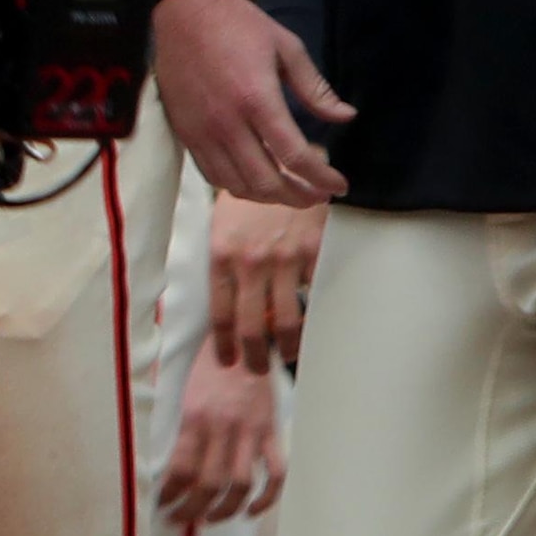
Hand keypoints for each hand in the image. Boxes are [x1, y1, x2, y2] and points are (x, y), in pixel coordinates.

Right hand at [149, 0, 349, 217]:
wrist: (182, 12)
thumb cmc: (238, 24)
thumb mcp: (287, 48)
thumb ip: (316, 89)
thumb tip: (347, 117)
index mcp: (258, 99)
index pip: (295, 155)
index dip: (322, 178)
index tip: (340, 185)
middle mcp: (228, 123)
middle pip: (267, 181)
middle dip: (299, 197)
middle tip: (318, 195)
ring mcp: (202, 132)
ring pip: (237, 185)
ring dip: (269, 197)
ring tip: (290, 192)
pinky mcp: (186, 133)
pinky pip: (211, 174)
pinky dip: (237, 186)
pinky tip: (255, 180)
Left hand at [155, 339, 286, 528]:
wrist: (246, 341)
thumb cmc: (209, 367)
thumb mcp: (185, 392)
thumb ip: (183, 429)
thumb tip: (171, 466)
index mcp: (195, 417)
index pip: (181, 468)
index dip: (170, 493)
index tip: (162, 504)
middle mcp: (223, 428)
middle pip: (209, 483)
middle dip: (191, 509)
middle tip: (179, 520)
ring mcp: (251, 432)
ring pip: (241, 485)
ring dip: (224, 510)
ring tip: (208, 520)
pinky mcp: (272, 432)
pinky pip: (276, 473)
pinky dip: (266, 498)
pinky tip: (250, 511)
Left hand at [207, 193, 326, 370]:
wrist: (288, 165)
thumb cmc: (252, 199)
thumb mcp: (223, 227)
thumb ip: (224, 265)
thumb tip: (230, 309)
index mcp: (221, 255)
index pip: (219, 313)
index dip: (225, 345)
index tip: (228, 362)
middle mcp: (251, 261)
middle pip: (252, 326)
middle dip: (255, 356)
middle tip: (257, 370)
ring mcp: (284, 259)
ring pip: (286, 320)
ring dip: (288, 347)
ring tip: (288, 356)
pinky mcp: (314, 253)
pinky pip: (315, 297)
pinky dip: (316, 318)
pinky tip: (315, 328)